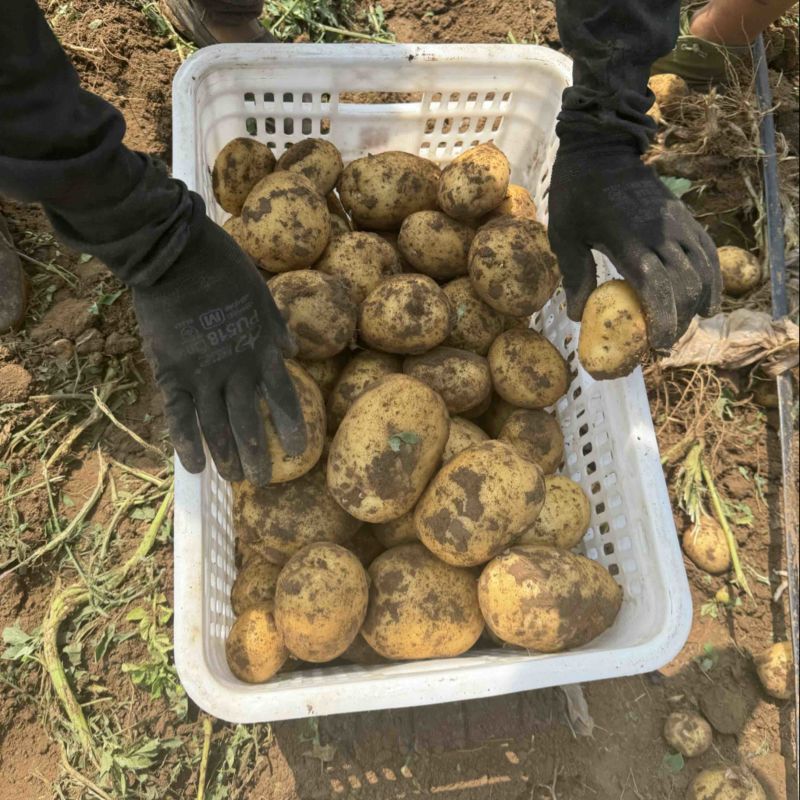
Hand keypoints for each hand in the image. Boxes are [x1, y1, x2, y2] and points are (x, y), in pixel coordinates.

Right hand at [133, 217, 304, 484]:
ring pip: (217, 425)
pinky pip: (180, 414)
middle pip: (250, 421)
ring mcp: (204, 374)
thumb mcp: (263, 293)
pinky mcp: (172, 372)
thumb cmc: (225, 268)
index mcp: (262, 351)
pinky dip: (187, 441)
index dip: (291, 427)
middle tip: (262, 481)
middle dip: (257, 454)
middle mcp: (237, 370)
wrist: (176, 255)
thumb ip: (276, 326)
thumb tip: (293, 350)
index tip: (298, 451)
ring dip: (227, 456)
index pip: (283, 398)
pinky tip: (195, 467)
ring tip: (234, 480)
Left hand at [548, 134, 720, 348]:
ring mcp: (677, 224)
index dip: (663, 321)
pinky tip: (706, 295)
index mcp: (630, 242)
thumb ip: (575, 274)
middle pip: (687, 286)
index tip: (658, 345)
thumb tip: (579, 316)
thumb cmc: (576, 193)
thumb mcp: (564, 234)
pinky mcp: (684, 216)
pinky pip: (708, 250)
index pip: (658, 290)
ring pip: (704, 270)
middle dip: (681, 318)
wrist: (600, 148)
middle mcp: (661, 235)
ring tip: (687, 321)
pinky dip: (712, 276)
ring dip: (700, 300)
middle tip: (665, 339)